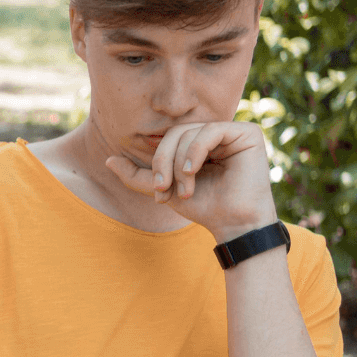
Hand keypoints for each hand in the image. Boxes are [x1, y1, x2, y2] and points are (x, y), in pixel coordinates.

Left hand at [105, 121, 279, 241]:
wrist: (233, 224)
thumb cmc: (203, 206)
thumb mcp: (164, 189)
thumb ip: (137, 176)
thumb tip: (108, 160)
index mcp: (199, 142)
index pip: (167, 139)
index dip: (157, 161)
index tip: (158, 190)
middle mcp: (216, 134)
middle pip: (174, 133)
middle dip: (163, 162)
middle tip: (164, 188)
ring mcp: (232, 132)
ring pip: (188, 133)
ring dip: (178, 165)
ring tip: (184, 190)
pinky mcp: (248, 133)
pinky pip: (209, 132)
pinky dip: (194, 152)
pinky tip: (192, 172)